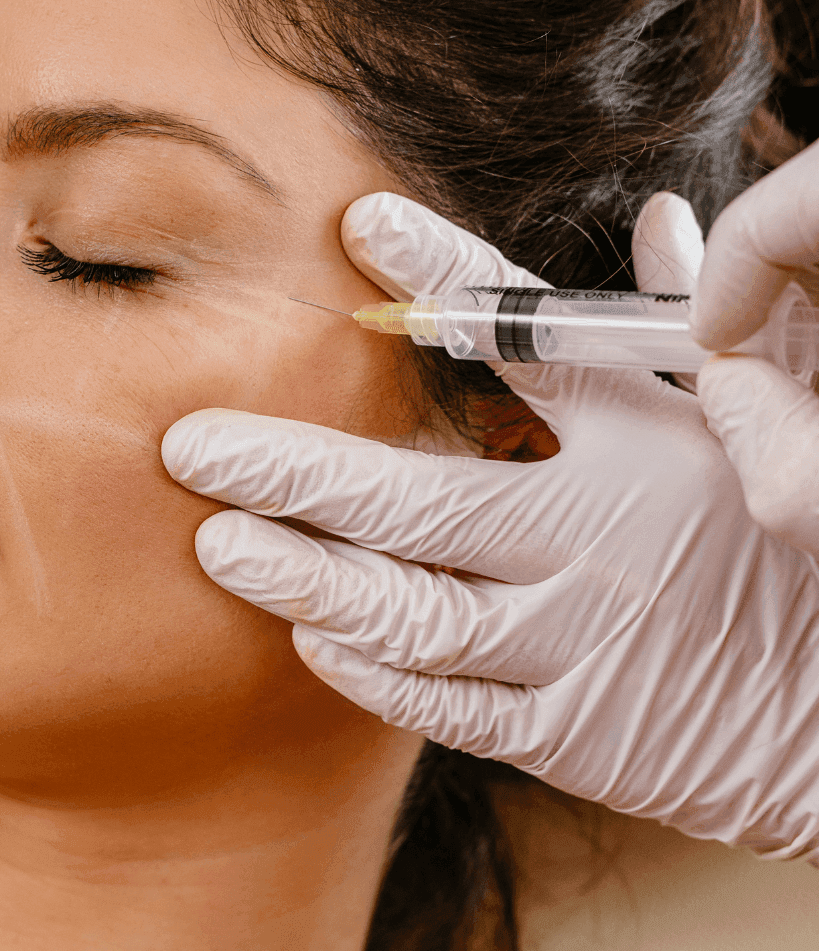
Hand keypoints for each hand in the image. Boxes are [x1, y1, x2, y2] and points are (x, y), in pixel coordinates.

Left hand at [162, 192, 818, 861]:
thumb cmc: (786, 547)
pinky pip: (442, 700)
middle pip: (412, 499)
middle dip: (289, 469)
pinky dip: (366, 668)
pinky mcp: (569, 729)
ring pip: (406, 609)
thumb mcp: (751, 426)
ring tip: (217, 544)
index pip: (530, 340)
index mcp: (645, 441)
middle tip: (190, 448)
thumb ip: (681, 334)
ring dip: (300, 577)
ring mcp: (577, 638)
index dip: (442, 280)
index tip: (359, 227)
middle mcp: (598, 533)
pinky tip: (305, 636)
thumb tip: (663, 222)